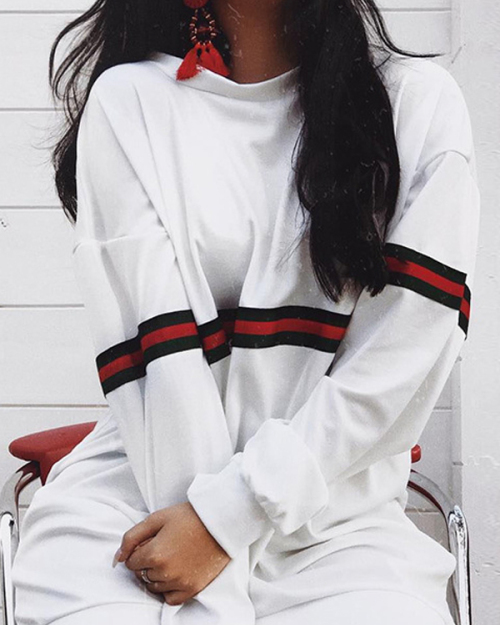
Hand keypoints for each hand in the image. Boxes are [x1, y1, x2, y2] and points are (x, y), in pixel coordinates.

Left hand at [112, 501, 230, 605]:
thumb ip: (132, 537)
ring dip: (156, 574)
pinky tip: (175, 573)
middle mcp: (165, 572)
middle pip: (142, 575)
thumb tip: (117, 558)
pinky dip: (168, 589)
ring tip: (171, 556)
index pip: (131, 562)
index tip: (152, 540)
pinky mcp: (192, 589)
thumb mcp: (157, 518)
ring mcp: (180, 582)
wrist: (220, 522)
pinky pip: (170, 599)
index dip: (139, 550)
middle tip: (163, 546)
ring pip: (154, 586)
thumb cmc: (189, 516)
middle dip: (147, 562)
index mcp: (154, 554)